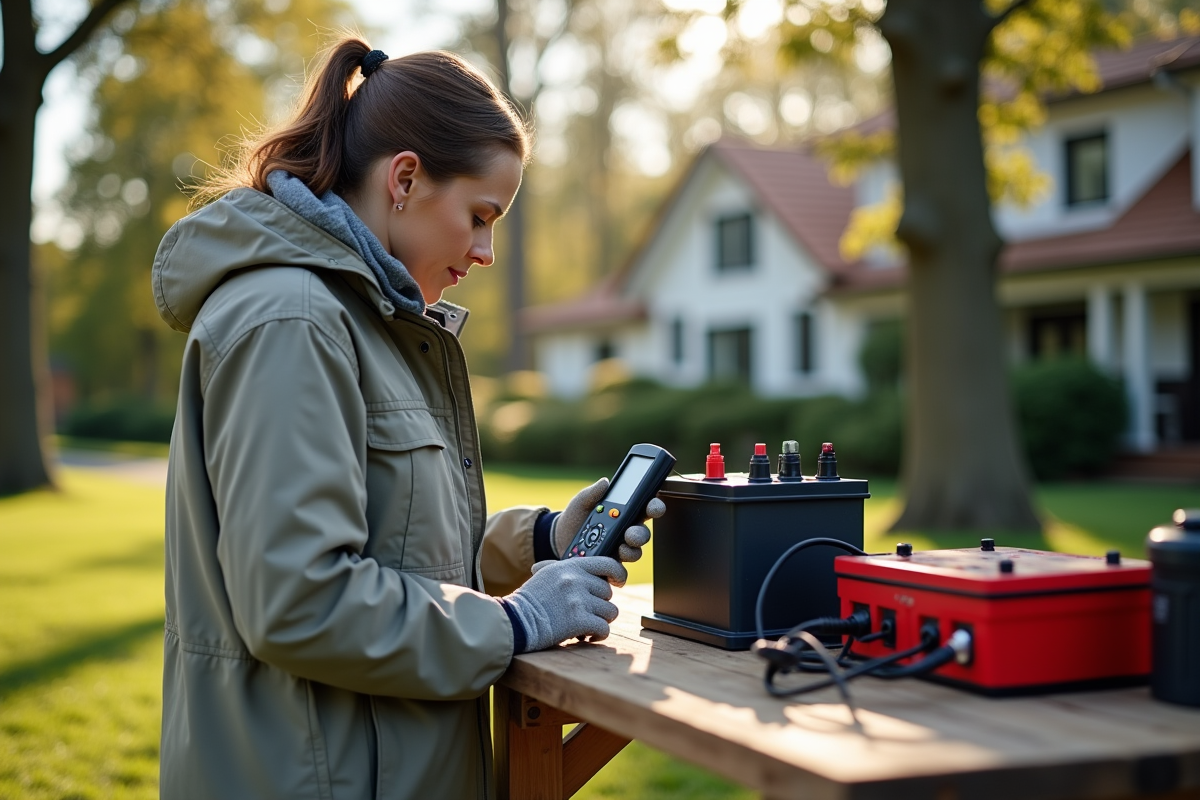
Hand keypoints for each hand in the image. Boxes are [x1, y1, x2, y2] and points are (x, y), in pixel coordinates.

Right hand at [503, 557, 628, 651]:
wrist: (515, 620)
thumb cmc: (529, 600)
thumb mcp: (544, 575)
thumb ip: (565, 570)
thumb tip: (586, 571)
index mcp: (570, 566)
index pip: (608, 564)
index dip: (618, 575)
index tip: (618, 583)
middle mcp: (577, 580)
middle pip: (608, 593)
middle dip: (600, 605)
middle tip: (587, 613)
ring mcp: (579, 600)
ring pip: (610, 612)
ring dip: (601, 621)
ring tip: (587, 625)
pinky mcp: (579, 621)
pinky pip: (603, 629)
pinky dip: (598, 635)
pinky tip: (587, 636)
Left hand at [551, 478, 666, 561]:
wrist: (559, 538)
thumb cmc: (575, 517)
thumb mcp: (582, 502)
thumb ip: (593, 492)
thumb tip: (605, 482)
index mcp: (624, 512)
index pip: (645, 509)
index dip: (654, 507)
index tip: (654, 507)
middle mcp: (626, 531)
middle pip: (643, 533)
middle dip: (640, 534)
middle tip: (630, 534)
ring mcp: (619, 548)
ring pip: (635, 552)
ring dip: (630, 550)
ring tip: (620, 548)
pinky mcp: (611, 564)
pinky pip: (621, 569)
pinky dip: (616, 566)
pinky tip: (608, 561)